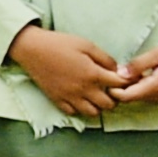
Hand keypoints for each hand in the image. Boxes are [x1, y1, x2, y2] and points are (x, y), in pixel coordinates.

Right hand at [7, 21, 123, 120]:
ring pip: (93, 113)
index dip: (126, 82)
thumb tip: (117, 70)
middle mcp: (84, 89)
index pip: (120, 85)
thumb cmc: (59, 43)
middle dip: (114, 97)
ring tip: (95, 95)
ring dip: (97, 106)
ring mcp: (70, 97)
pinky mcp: (57, 100)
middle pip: (109, 104)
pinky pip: (74, 113)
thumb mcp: (86, 44)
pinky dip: (79, 108)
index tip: (124, 79)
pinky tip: (79, 98)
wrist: (31, 48)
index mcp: (93, 74)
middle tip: (109, 88)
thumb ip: (105, 58)